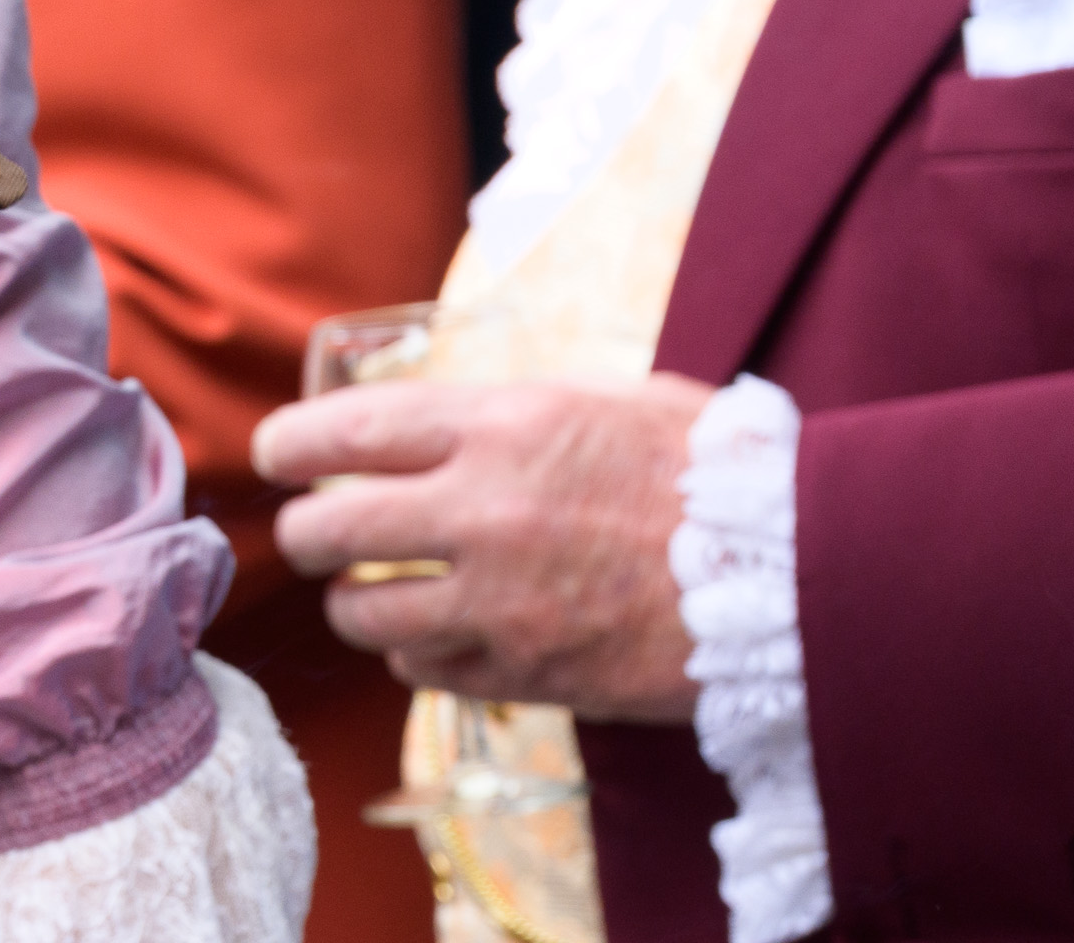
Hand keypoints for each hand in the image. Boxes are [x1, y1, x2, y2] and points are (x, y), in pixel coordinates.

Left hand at [254, 370, 710, 721]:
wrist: (799, 569)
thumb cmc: (707, 469)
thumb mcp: (597, 401)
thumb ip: (501, 414)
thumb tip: (422, 420)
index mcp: (499, 427)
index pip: (342, 432)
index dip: (288, 446)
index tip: (274, 456)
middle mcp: (483, 512)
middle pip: (329, 530)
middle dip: (305, 532)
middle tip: (315, 532)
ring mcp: (502, 602)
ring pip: (364, 612)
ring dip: (356, 601)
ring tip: (372, 590)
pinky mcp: (530, 673)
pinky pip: (424, 670)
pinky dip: (417, 653)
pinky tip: (438, 635)